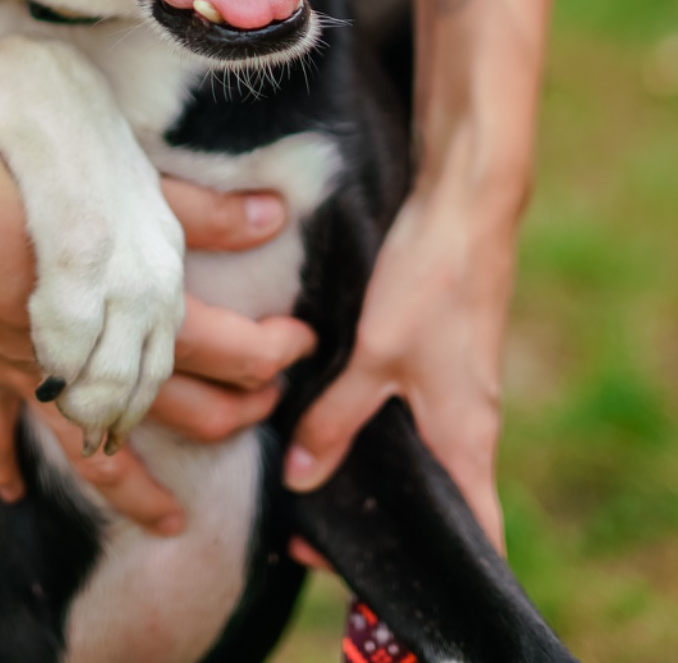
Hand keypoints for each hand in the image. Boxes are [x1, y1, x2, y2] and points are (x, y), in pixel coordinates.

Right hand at [0, 157, 313, 534]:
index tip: (302, 346)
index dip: (270, 352)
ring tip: (167, 520)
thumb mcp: (134, 181)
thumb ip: (203, 210)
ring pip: (90, 447)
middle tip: (261, 413)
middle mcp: (95, 358)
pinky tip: (9, 491)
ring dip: (133, 485)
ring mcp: (33, 370)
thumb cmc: (36, 178)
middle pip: (174, 405)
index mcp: (143, 313)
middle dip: (227, 414)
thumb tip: (276, 215)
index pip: (228, 349)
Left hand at [283, 177, 517, 552]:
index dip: (432, 566)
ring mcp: (461, 389)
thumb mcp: (376, 354)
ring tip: (314, 476)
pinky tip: (331, 412)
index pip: (476, 537)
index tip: (369, 576)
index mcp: (468, 441)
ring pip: (420, 451)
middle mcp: (472, 424)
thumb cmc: (432, 279)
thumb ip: (337, 417)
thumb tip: (302, 480)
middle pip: (440, 500)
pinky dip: (378, 423)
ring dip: (375, 466)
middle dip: (386, 519)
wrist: (467, 203)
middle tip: (318, 530)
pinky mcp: (445, 355)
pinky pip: (414, 411)